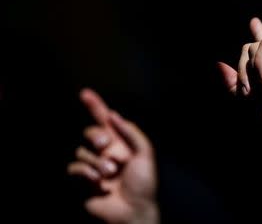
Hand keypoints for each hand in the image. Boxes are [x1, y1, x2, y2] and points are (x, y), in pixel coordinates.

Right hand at [68, 89, 157, 223]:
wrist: (134, 210)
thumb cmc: (143, 183)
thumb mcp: (145, 153)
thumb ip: (131, 132)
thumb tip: (113, 116)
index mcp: (121, 143)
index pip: (105, 120)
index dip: (95, 105)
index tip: (85, 93)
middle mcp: (106, 152)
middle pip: (90, 132)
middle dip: (95, 135)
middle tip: (105, 144)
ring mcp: (95, 165)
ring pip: (82, 151)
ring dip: (96, 161)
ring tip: (110, 172)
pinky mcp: (84, 180)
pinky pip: (75, 167)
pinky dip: (86, 172)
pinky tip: (98, 181)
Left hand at [218, 19, 261, 183]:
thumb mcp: (250, 101)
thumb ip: (234, 84)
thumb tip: (217, 64)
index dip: (258, 32)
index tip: (254, 22)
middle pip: (248, 49)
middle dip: (243, 74)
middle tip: (250, 95)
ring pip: (252, 46)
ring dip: (251, 72)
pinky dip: (259, 64)